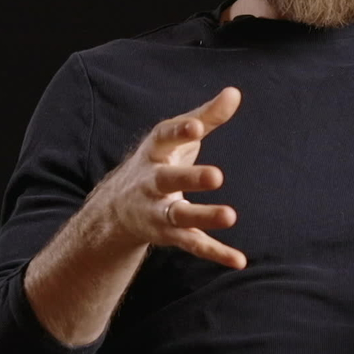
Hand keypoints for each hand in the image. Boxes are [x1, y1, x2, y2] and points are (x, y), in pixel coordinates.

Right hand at [100, 87, 246, 269]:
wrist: (115, 210)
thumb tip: (234, 92)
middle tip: (217, 176)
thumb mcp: (175, 138)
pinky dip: (215, 253)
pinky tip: (239, 260)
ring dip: (203, 216)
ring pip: (179, 216)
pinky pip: (193, 244)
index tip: (197, 126)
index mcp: (154, 153)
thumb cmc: (157, 162)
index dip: (180, 131)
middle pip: (168, 180)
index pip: (164, 138)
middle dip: (189, 178)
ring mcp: (158, 212)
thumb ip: (206, 117)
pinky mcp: (170, 235)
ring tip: (231, 215)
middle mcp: (151, 183)